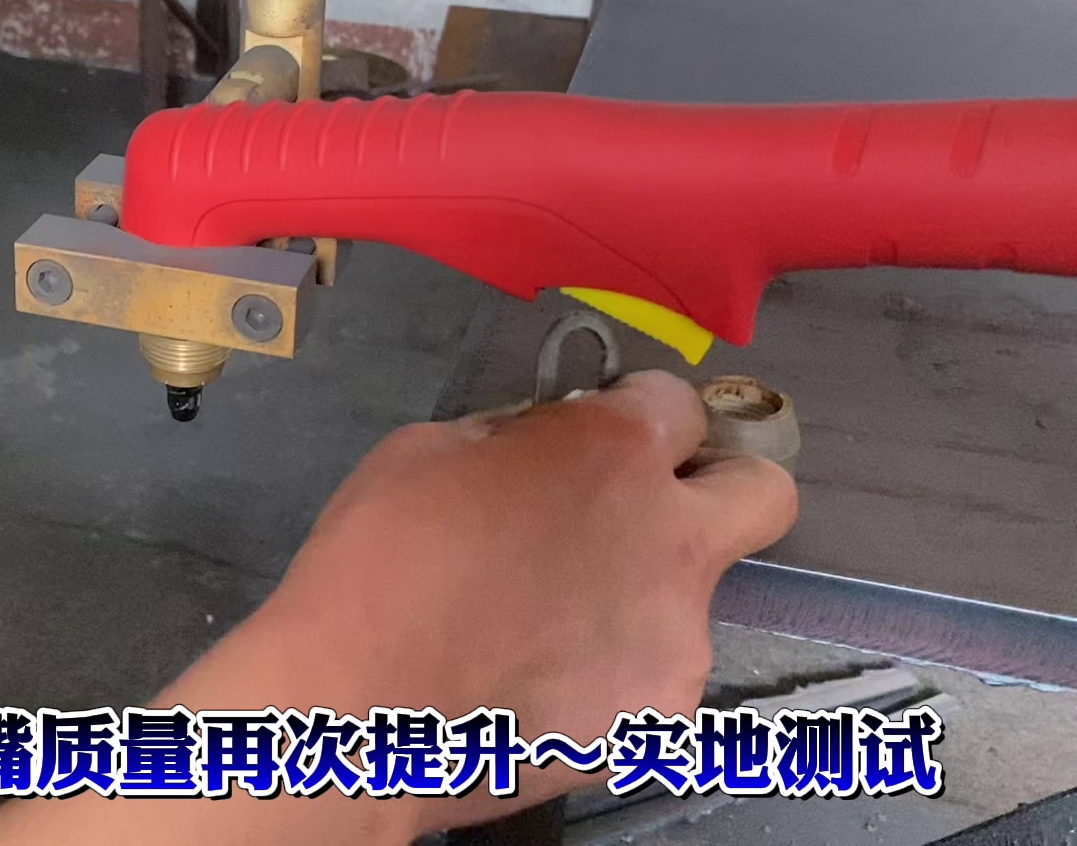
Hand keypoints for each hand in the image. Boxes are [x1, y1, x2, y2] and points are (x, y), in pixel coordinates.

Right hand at [249, 370, 798, 824]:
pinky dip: (608, 674)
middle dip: (719, 491)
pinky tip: (539, 682)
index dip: (636, 414)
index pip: (679, 403)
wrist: (357, 706)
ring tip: (546, 629)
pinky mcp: (660, 716)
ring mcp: (678, 636)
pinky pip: (651, 677)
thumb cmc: (376, 562)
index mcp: (616, 452)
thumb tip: (541, 450)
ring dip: (637, 598)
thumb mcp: (428, 451)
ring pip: (691, 600)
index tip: (600, 437)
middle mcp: (673, 537)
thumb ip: (514, 440)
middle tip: (649, 513)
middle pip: (763, 494)